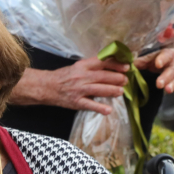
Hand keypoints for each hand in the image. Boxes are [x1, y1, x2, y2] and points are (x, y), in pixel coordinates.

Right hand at [12, 59, 129, 113]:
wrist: (46, 87)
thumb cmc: (64, 76)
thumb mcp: (78, 67)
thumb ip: (94, 66)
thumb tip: (113, 66)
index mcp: (83, 65)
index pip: (102, 62)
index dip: (116, 64)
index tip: (126, 67)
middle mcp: (81, 76)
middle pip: (104, 76)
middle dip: (118, 78)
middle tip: (125, 81)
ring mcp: (79, 90)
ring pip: (100, 89)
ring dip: (113, 90)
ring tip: (120, 92)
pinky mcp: (76, 102)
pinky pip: (90, 105)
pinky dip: (100, 108)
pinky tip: (108, 110)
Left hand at [135, 47, 173, 105]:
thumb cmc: (164, 59)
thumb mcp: (155, 56)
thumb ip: (144, 61)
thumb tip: (132, 65)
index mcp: (169, 55)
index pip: (165, 56)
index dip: (162, 60)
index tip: (158, 64)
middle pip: (171, 71)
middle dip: (165, 78)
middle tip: (159, 84)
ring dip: (172, 86)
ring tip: (168, 90)